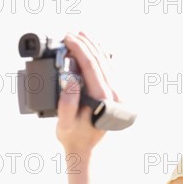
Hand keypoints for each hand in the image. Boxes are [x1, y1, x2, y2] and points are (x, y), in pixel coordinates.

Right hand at [56, 31, 119, 153]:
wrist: (86, 150)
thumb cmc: (73, 137)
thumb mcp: (64, 123)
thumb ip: (67, 102)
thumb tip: (71, 80)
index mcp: (103, 99)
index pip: (91, 66)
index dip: (79, 49)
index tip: (67, 38)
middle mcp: (115, 95)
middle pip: (101, 61)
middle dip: (86, 44)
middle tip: (72, 33)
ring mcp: (118, 95)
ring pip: (107, 63)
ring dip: (94, 48)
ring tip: (82, 35)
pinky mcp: (116, 95)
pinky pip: (110, 70)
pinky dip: (102, 57)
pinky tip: (95, 49)